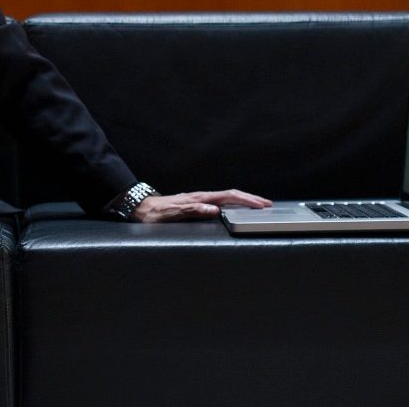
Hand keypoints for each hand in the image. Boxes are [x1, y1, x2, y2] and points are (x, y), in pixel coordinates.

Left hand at [132, 189, 271, 222]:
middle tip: (267, 204)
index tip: (261, 205)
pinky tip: (235, 208)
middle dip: (250, 198)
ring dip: (243, 200)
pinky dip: (233, 203)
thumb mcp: (173, 213)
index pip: (228, 196)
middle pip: (231, 194)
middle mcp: (201, 196)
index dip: (246, 200)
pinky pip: (220, 201)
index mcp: (199, 198)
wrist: (141, 207)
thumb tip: (215, 209)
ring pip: (227, 197)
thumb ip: (194, 210)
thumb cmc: (156, 213)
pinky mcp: (196, 203)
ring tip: (257, 205)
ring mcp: (199, 199)